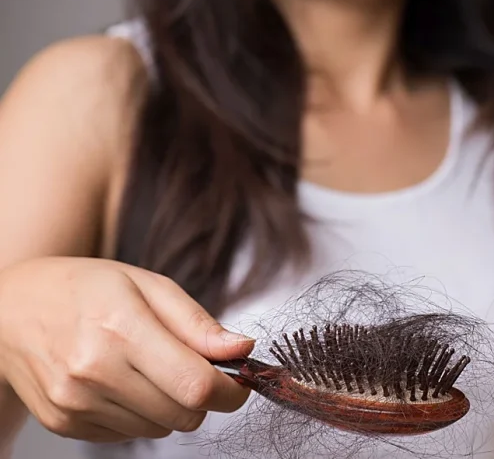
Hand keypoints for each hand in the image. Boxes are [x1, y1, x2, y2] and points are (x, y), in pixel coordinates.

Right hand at [0, 257, 252, 442]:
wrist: (11, 309)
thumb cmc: (86, 288)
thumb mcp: (148, 285)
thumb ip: (199, 324)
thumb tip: (242, 350)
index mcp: (120, 328)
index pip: (196, 385)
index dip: (231, 391)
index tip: (240, 381)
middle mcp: (94, 372)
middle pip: (184, 415)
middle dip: (203, 397)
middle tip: (193, 368)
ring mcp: (75, 403)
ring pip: (160, 429)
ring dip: (170, 405)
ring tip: (148, 367)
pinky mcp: (64, 423)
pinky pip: (129, 436)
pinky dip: (140, 414)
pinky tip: (122, 382)